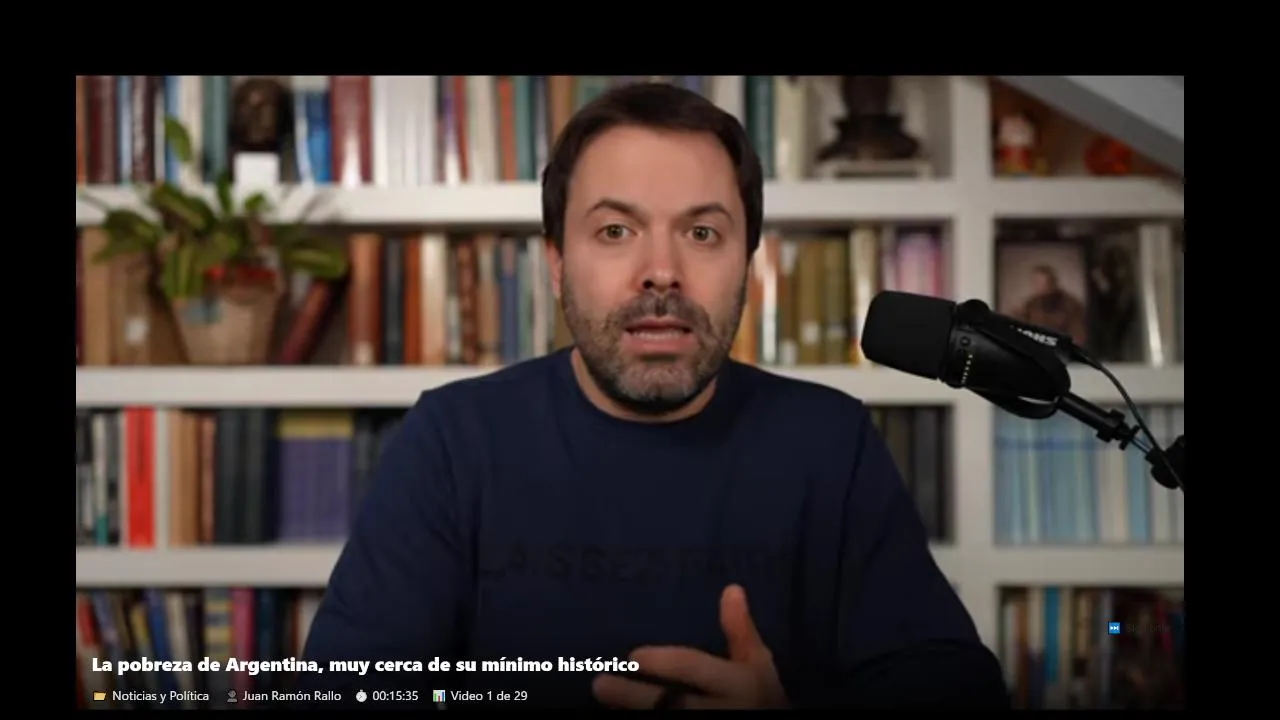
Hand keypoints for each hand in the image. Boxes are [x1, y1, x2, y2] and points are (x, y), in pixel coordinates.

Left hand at [591, 584, 788, 708]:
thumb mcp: (757, 664)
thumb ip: (740, 631)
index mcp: (735, 684)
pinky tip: (619, 716)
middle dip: (632, 697)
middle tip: (598, 684)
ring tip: (601, 696)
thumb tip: (731, 589)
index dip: (663, 663)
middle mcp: (716, 710)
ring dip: (629, 711)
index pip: (694, 668)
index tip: (633, 656)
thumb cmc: (759, 696)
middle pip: (669, 704)